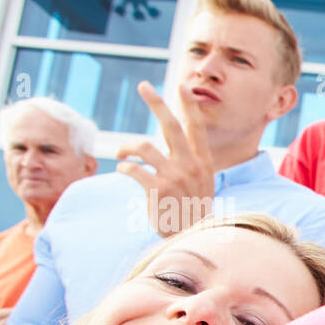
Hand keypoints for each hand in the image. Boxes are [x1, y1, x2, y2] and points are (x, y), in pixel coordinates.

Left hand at [116, 81, 214, 236]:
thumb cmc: (193, 211)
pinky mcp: (158, 189)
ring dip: (127, 147)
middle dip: (157, 102)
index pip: (196, 127)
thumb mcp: (202, 185)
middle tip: (144, 85)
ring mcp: (175, 177)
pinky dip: (125, 166)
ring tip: (121, 154)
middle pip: (170, 125)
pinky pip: (133, 168)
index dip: (189, 105)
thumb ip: (191, 163)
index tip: (182, 86)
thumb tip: (176, 142)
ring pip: (144, 146)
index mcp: (202, 163)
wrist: (192, 238)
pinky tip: (124, 170)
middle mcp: (190, 166)